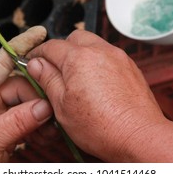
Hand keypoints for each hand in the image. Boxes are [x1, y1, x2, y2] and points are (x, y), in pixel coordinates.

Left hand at [0, 26, 56, 161]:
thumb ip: (17, 120)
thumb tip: (45, 106)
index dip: (19, 47)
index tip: (39, 34)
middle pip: (20, 85)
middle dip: (38, 97)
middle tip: (51, 111)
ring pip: (27, 102)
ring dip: (41, 114)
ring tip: (48, 130)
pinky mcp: (6, 128)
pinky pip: (28, 118)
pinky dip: (39, 126)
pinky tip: (45, 135)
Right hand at [27, 30, 166, 161]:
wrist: (139, 135)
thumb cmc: (102, 126)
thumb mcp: (62, 106)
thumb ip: (47, 79)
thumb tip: (36, 64)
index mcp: (79, 58)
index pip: (51, 46)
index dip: (38, 54)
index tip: (33, 63)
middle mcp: (100, 51)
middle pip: (74, 38)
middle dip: (62, 49)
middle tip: (56, 70)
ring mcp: (118, 57)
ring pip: (93, 44)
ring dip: (81, 54)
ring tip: (77, 78)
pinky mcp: (130, 66)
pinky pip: (109, 55)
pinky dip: (98, 61)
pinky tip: (97, 83)